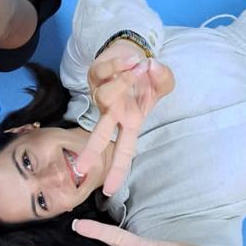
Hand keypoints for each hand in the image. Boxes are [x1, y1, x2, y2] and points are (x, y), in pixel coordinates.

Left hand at [76, 42, 174, 195]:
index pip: (122, 151)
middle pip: (100, 133)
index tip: (108, 191)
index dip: (116, 170)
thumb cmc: (146, 79)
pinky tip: (133, 59)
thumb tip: (152, 68)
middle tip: (81, 169)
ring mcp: (101, 93)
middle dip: (92, 150)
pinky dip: (121, 63)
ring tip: (140, 68)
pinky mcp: (94, 74)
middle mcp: (112, 111)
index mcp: (129, 121)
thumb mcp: (161, 82)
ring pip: (106, 96)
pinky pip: (106, 70)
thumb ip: (163, 78)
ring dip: (124, 83)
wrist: (134, 54)